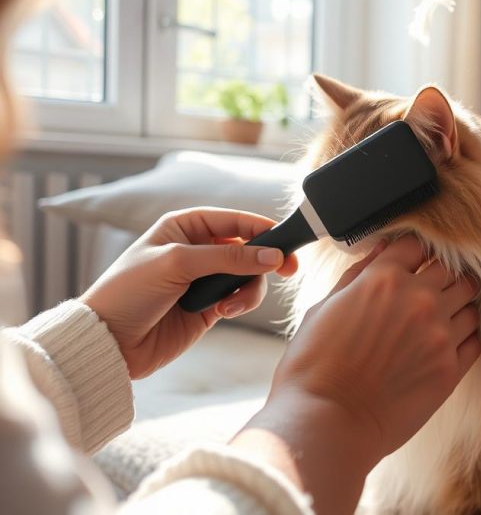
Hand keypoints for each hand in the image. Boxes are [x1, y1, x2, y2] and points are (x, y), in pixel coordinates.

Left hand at [81, 208, 297, 378]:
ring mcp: (205, 279)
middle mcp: (197, 250)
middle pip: (248, 247)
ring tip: (231, 303)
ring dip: (249, 288)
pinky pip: (240, 297)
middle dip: (265, 259)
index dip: (260, 227)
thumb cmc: (130, 291)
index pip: (233, 220)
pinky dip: (240, 303)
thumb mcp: (177, 264)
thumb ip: (228, 258)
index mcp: (184, 228)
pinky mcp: (210, 306)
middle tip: (288, 268)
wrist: (109, 341)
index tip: (286, 239)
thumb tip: (272, 255)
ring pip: (249, 275)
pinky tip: (224, 311)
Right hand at [232, 235, 480, 512]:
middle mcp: (419, 300)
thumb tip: (382, 250)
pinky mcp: (451, 369)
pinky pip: (476, 339)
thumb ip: (358, 274)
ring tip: (443, 315)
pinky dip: (467, 335)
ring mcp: (440, 334)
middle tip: (431, 289)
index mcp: (383, 279)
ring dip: (459, 303)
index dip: (414, 253)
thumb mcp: (324, 308)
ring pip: (471, 301)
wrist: (325, 423)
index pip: (416, 245)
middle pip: (452, 270)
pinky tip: (449, 341)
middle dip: (442, 275)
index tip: (411, 263)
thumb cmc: (313, 368)